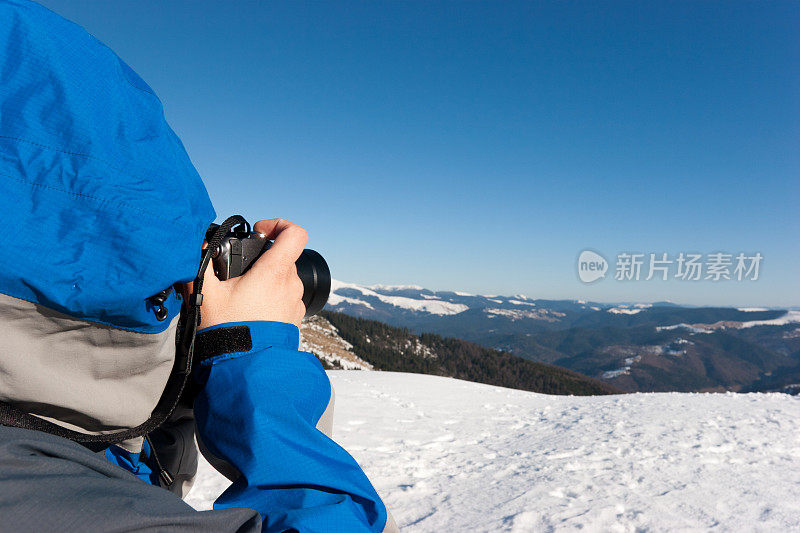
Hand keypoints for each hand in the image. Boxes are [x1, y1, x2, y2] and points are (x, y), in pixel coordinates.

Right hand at [191, 218, 307, 329]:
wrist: (246, 369)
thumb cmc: (228, 330)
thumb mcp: (205, 295)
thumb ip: (199, 265)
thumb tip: (197, 248)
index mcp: (274, 272)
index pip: (295, 233)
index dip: (279, 225)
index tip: (259, 233)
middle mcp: (291, 284)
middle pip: (284, 257)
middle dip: (262, 259)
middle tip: (239, 272)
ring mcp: (295, 302)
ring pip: (284, 278)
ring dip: (266, 280)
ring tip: (241, 295)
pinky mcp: (294, 319)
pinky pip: (285, 298)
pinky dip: (271, 298)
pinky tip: (251, 311)